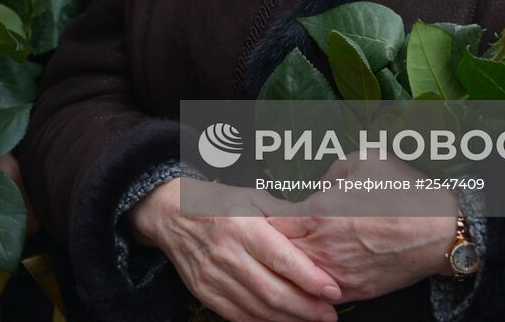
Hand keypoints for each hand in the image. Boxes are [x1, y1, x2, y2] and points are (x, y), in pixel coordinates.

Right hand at [127, 178, 341, 321]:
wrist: (171, 215)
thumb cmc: (218, 203)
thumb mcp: (250, 196)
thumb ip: (282, 213)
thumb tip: (317, 223)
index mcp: (241, 226)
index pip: (280, 258)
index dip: (309, 278)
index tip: (333, 289)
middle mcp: (227, 254)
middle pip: (272, 291)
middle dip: (306, 307)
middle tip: (330, 313)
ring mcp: (214, 277)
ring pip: (258, 308)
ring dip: (290, 319)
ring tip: (314, 319)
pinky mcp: (205, 293)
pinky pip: (239, 316)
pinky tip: (284, 321)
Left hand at [265, 159, 458, 301]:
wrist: (440, 231)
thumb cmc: (403, 192)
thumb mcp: (365, 160)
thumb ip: (332, 172)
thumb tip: (321, 186)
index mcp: (319, 214)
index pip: (271, 223)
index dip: (261, 218)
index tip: (257, 213)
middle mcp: (323, 249)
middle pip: (278, 254)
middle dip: (268, 245)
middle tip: (261, 238)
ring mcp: (338, 274)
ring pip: (296, 278)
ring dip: (288, 268)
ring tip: (280, 258)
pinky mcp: (355, 291)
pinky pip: (321, 293)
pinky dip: (310, 285)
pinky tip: (308, 276)